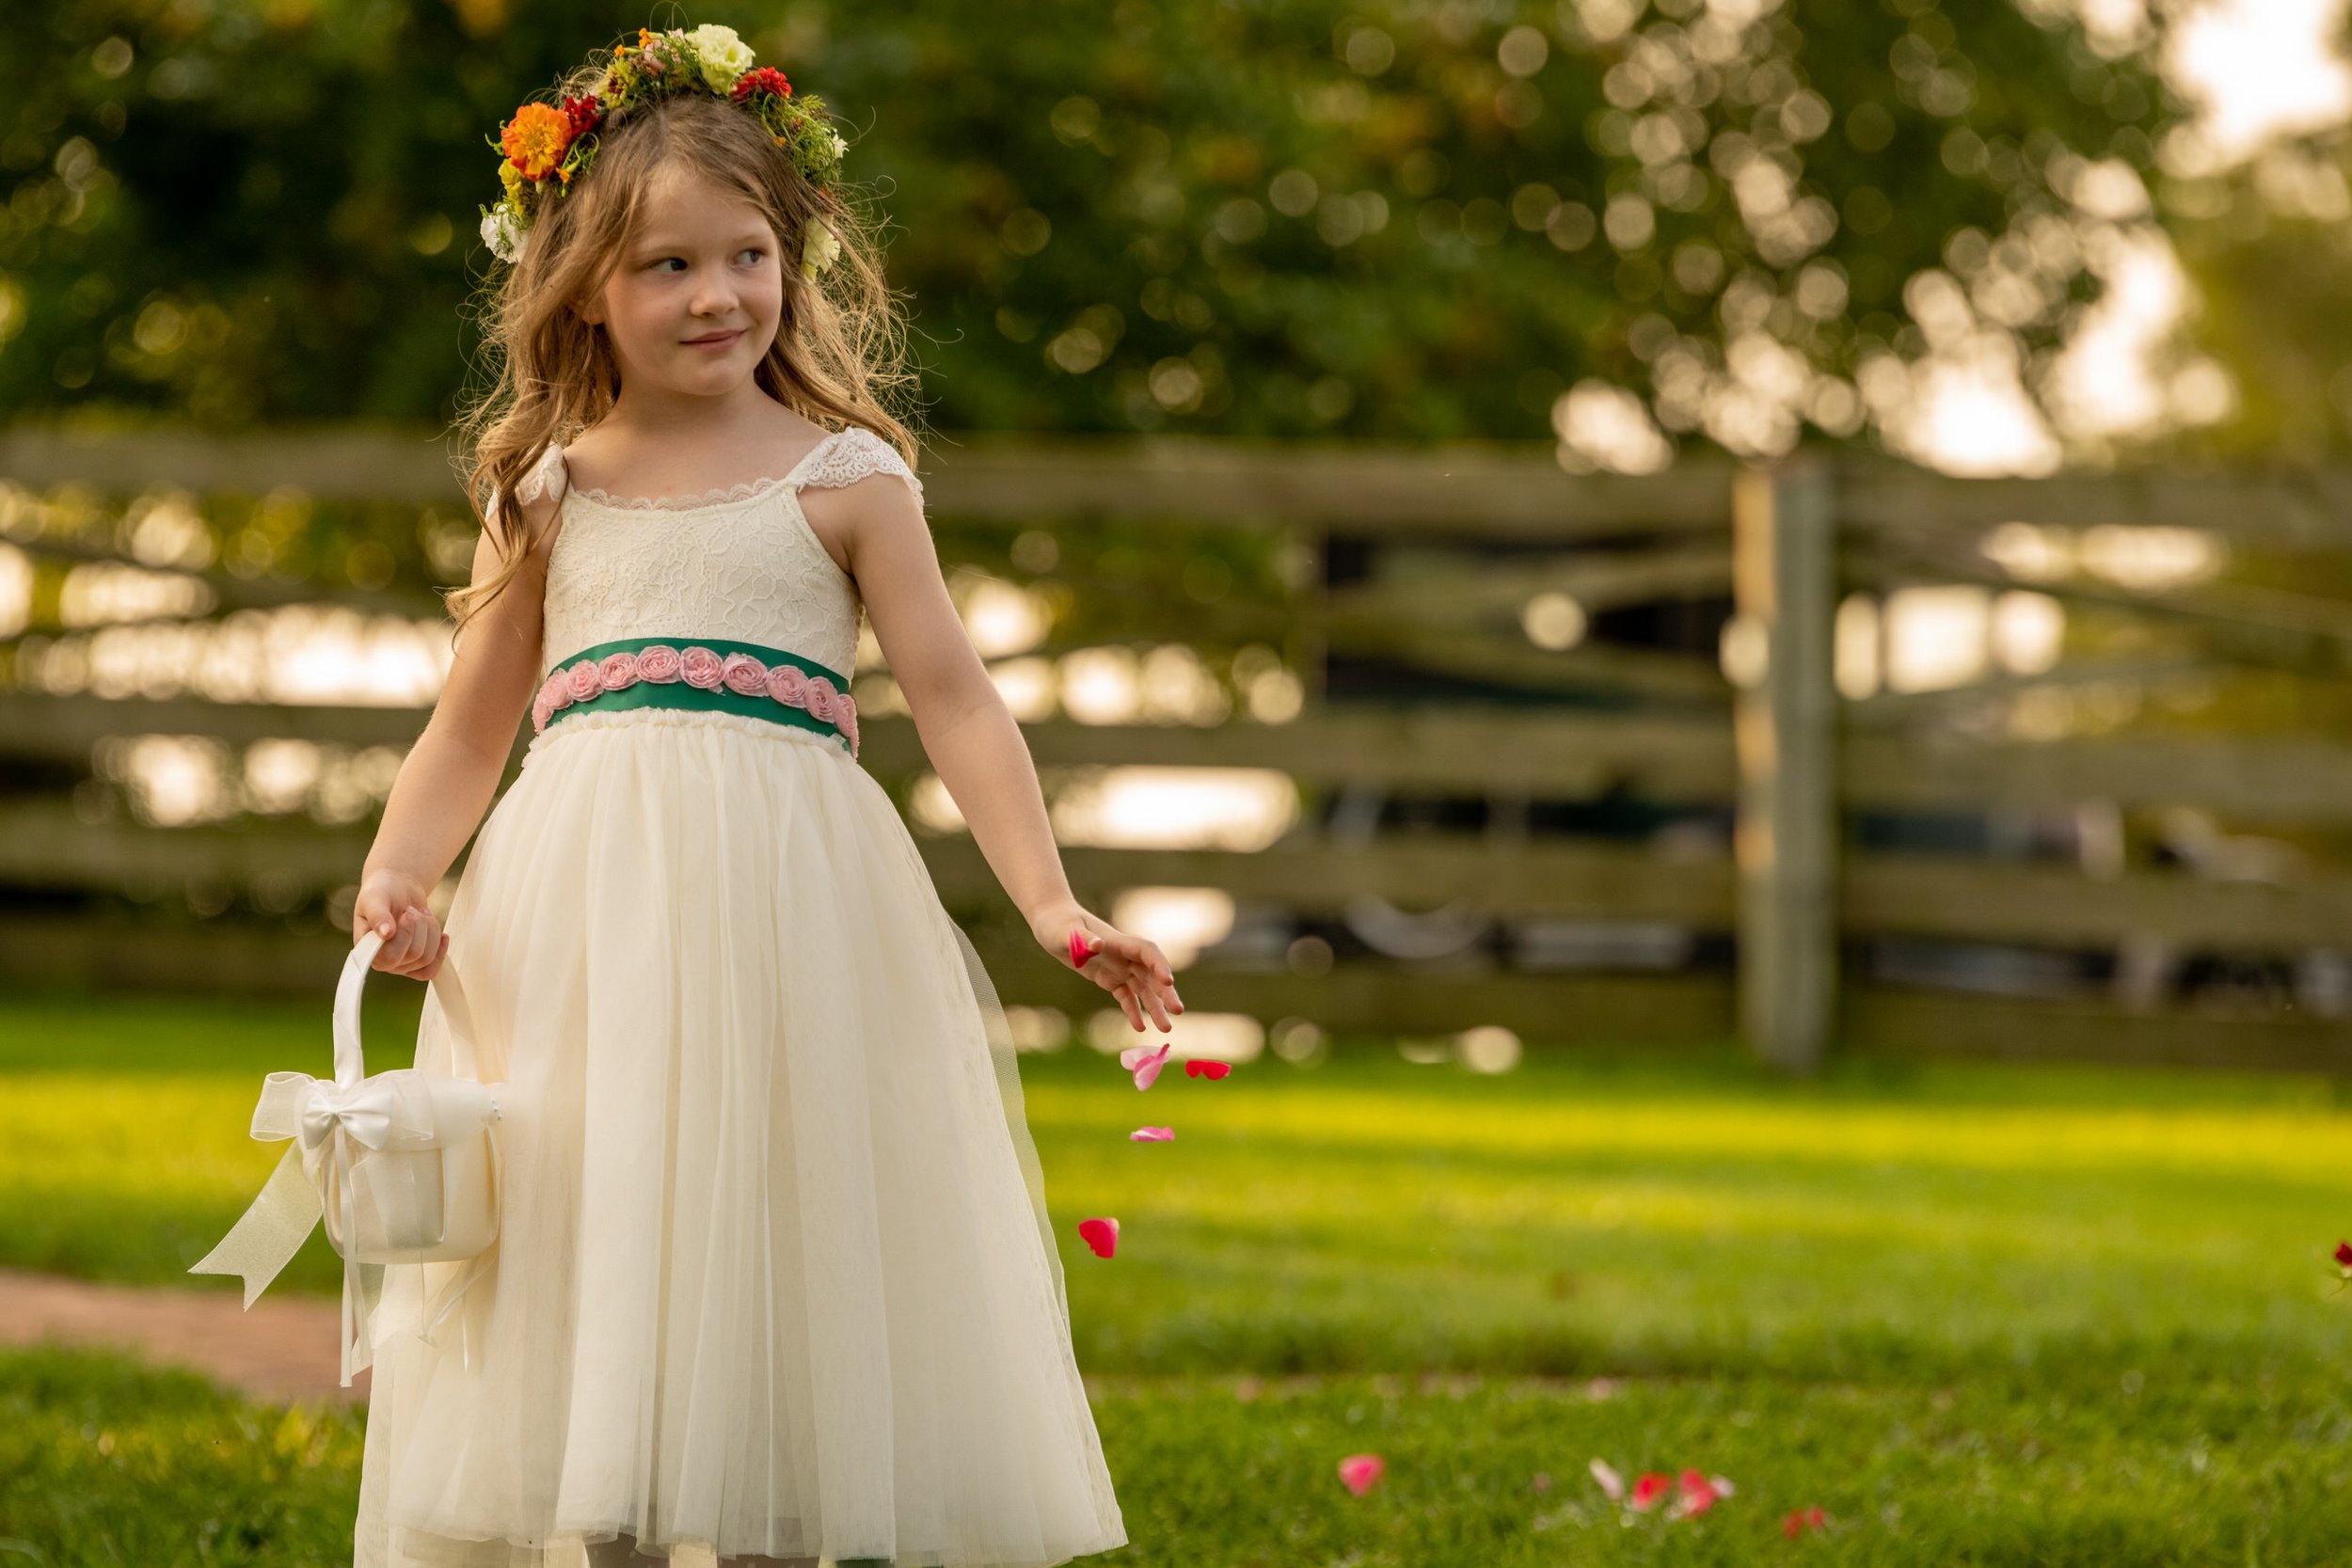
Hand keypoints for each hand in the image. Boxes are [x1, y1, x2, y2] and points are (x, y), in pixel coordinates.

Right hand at [353, 868, 448, 980]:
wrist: (397, 888)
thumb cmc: (381, 892)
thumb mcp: (374, 898)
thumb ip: (377, 915)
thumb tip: (386, 934)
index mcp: (366, 949)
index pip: (390, 958)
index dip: (405, 936)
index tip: (406, 913)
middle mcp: (382, 961)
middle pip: (414, 955)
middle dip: (419, 927)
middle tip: (411, 911)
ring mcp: (400, 964)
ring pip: (427, 958)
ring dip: (430, 931)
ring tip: (420, 914)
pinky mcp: (415, 962)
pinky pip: (433, 968)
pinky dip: (441, 950)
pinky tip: (443, 936)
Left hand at [1029, 899, 1183, 1033]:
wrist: (1052, 923)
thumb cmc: (1058, 924)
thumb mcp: (1066, 932)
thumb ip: (1082, 940)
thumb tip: (1098, 945)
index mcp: (1118, 941)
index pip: (1146, 952)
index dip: (1159, 965)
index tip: (1168, 982)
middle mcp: (1124, 955)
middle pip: (1151, 974)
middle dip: (1165, 992)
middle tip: (1178, 1011)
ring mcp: (1118, 967)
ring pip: (1143, 989)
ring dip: (1155, 1007)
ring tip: (1166, 1028)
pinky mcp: (1109, 978)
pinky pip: (1126, 996)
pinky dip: (1133, 1011)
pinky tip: (1139, 1028)